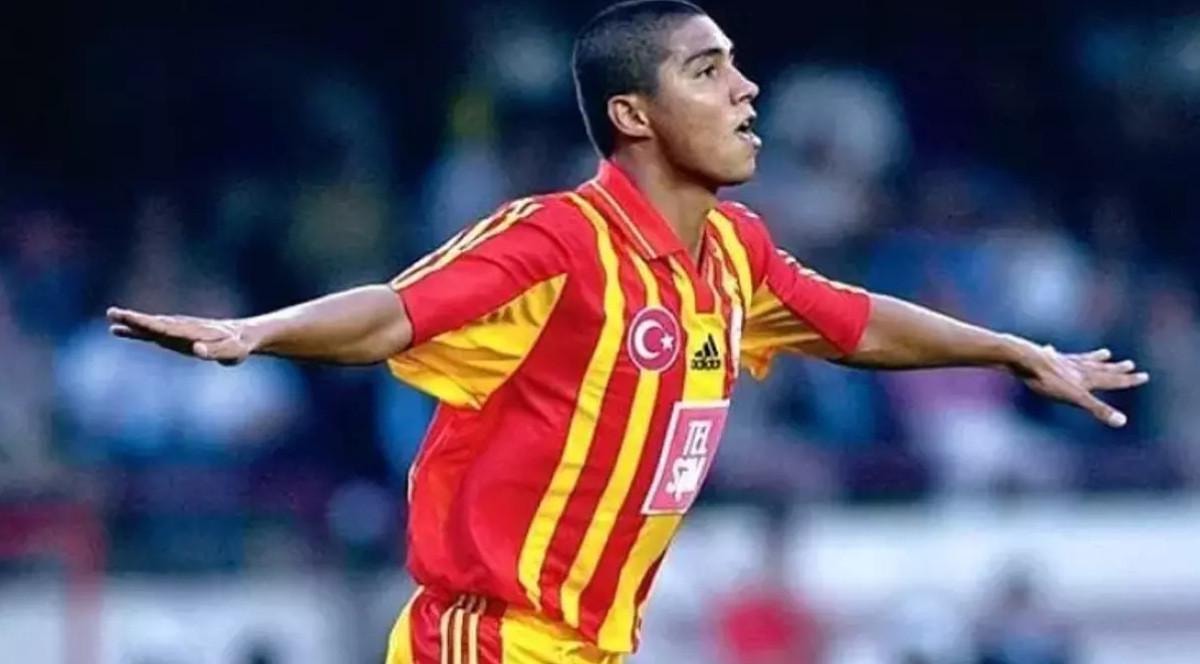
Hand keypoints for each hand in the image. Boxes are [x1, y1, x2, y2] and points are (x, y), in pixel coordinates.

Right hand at [106, 306, 256, 365]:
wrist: (243, 336)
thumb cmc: (237, 346)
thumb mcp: (231, 352)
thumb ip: (215, 352)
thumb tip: (197, 350)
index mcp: (192, 332)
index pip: (165, 327)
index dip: (147, 324)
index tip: (131, 318)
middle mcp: (182, 328)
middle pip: (154, 323)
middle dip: (134, 319)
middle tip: (112, 313)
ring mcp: (177, 331)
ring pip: (151, 326)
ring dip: (132, 323)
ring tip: (111, 321)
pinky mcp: (176, 336)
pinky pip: (153, 332)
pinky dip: (138, 331)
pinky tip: (121, 331)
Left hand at [1011, 342, 1148, 427]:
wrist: (1025, 361)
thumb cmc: (1049, 381)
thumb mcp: (1076, 398)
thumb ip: (1098, 409)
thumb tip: (1122, 421)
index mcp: (1087, 378)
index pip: (1113, 380)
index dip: (1128, 380)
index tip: (1144, 376)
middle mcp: (1077, 368)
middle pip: (1101, 368)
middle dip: (1116, 369)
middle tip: (1130, 363)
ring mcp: (1061, 362)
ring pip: (1082, 360)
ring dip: (1094, 358)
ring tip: (1105, 353)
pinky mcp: (1044, 358)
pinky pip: (1054, 355)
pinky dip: (1055, 353)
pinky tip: (1050, 348)